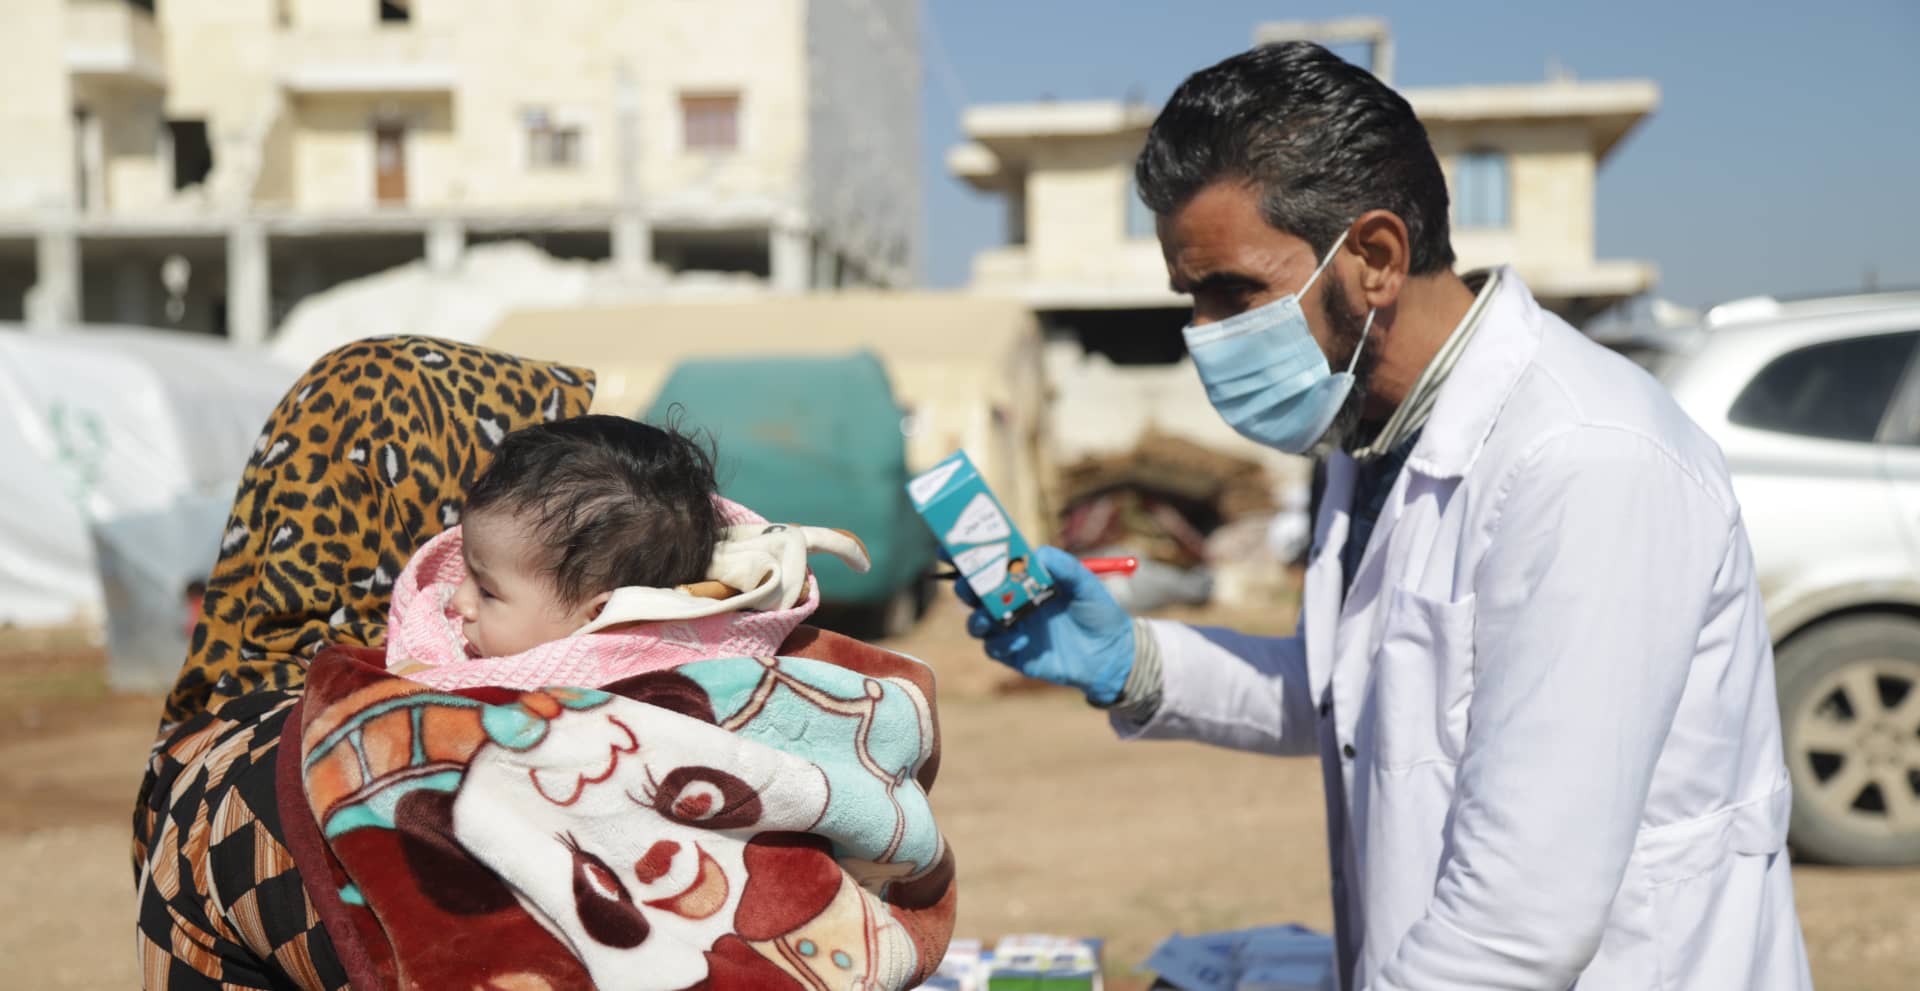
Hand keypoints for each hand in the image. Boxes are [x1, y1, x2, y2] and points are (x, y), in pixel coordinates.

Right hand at [957, 545, 1135, 704]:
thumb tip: (1036, 554)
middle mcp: (1012, 601)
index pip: (991, 563)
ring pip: (977, 622)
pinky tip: (1021, 640)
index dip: (968, 555)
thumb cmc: (1098, 612)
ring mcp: (1011, 628)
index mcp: (1025, 579)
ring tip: (991, 618)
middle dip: (965, 587)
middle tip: (968, 586)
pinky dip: (1000, 642)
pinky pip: (994, 648)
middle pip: (974, 592)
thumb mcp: (1086, 584)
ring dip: (978, 618)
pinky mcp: (1014, 653)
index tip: (949, 546)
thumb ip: (1064, 566)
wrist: (1110, 655)